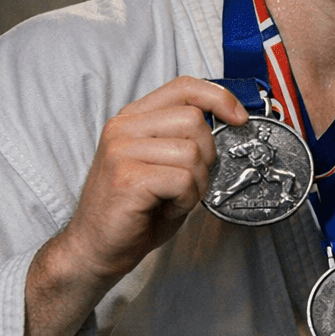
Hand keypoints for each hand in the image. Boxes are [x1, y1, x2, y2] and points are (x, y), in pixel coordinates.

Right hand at [22, 78, 246, 335]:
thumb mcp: (162, 165)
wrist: (95, 248)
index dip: (219, 97)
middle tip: (190, 181)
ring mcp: (122, 151)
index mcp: (133, 120)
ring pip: (193, 152)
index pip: (184, 87)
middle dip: (208, 155)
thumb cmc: (135, 211)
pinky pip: (183, 179)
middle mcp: (123, 129)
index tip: (239, 119)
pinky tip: (165, 208)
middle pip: (195, 120)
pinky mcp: (127, 177)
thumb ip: (186, 139)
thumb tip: (230, 123)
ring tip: (173, 198)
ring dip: (196, 183)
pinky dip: (186, 200)